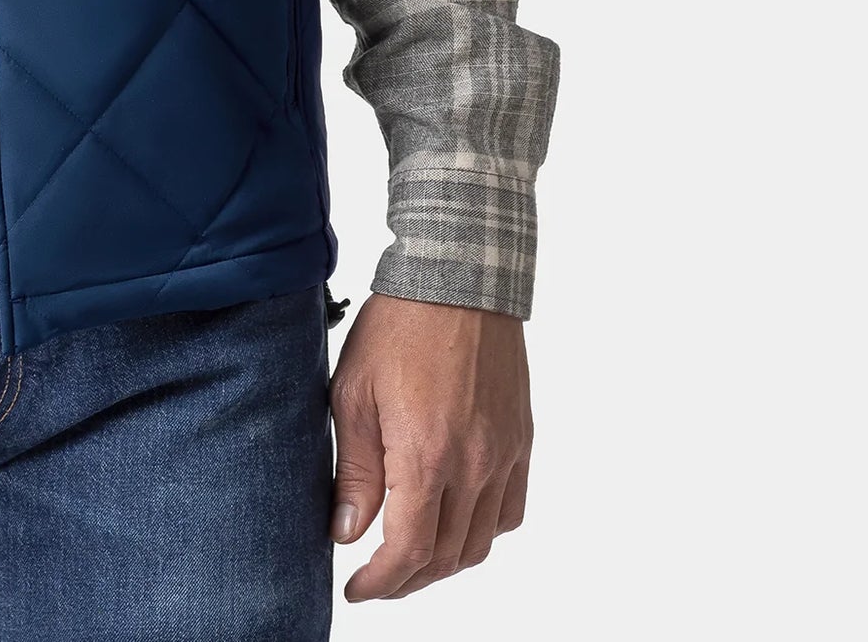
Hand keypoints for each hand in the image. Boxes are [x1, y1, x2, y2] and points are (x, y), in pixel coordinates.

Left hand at [328, 292, 531, 601]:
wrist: (459, 277)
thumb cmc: (400, 326)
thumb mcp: (354, 394)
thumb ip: (353, 470)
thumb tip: (347, 532)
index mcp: (426, 457)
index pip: (408, 551)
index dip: (381, 582)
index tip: (358, 589)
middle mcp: (473, 466)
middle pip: (445, 556)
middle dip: (407, 579)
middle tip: (377, 578)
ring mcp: (503, 455)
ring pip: (480, 542)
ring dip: (445, 562)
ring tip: (412, 558)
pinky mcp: (520, 441)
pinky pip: (510, 510)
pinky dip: (483, 531)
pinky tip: (457, 522)